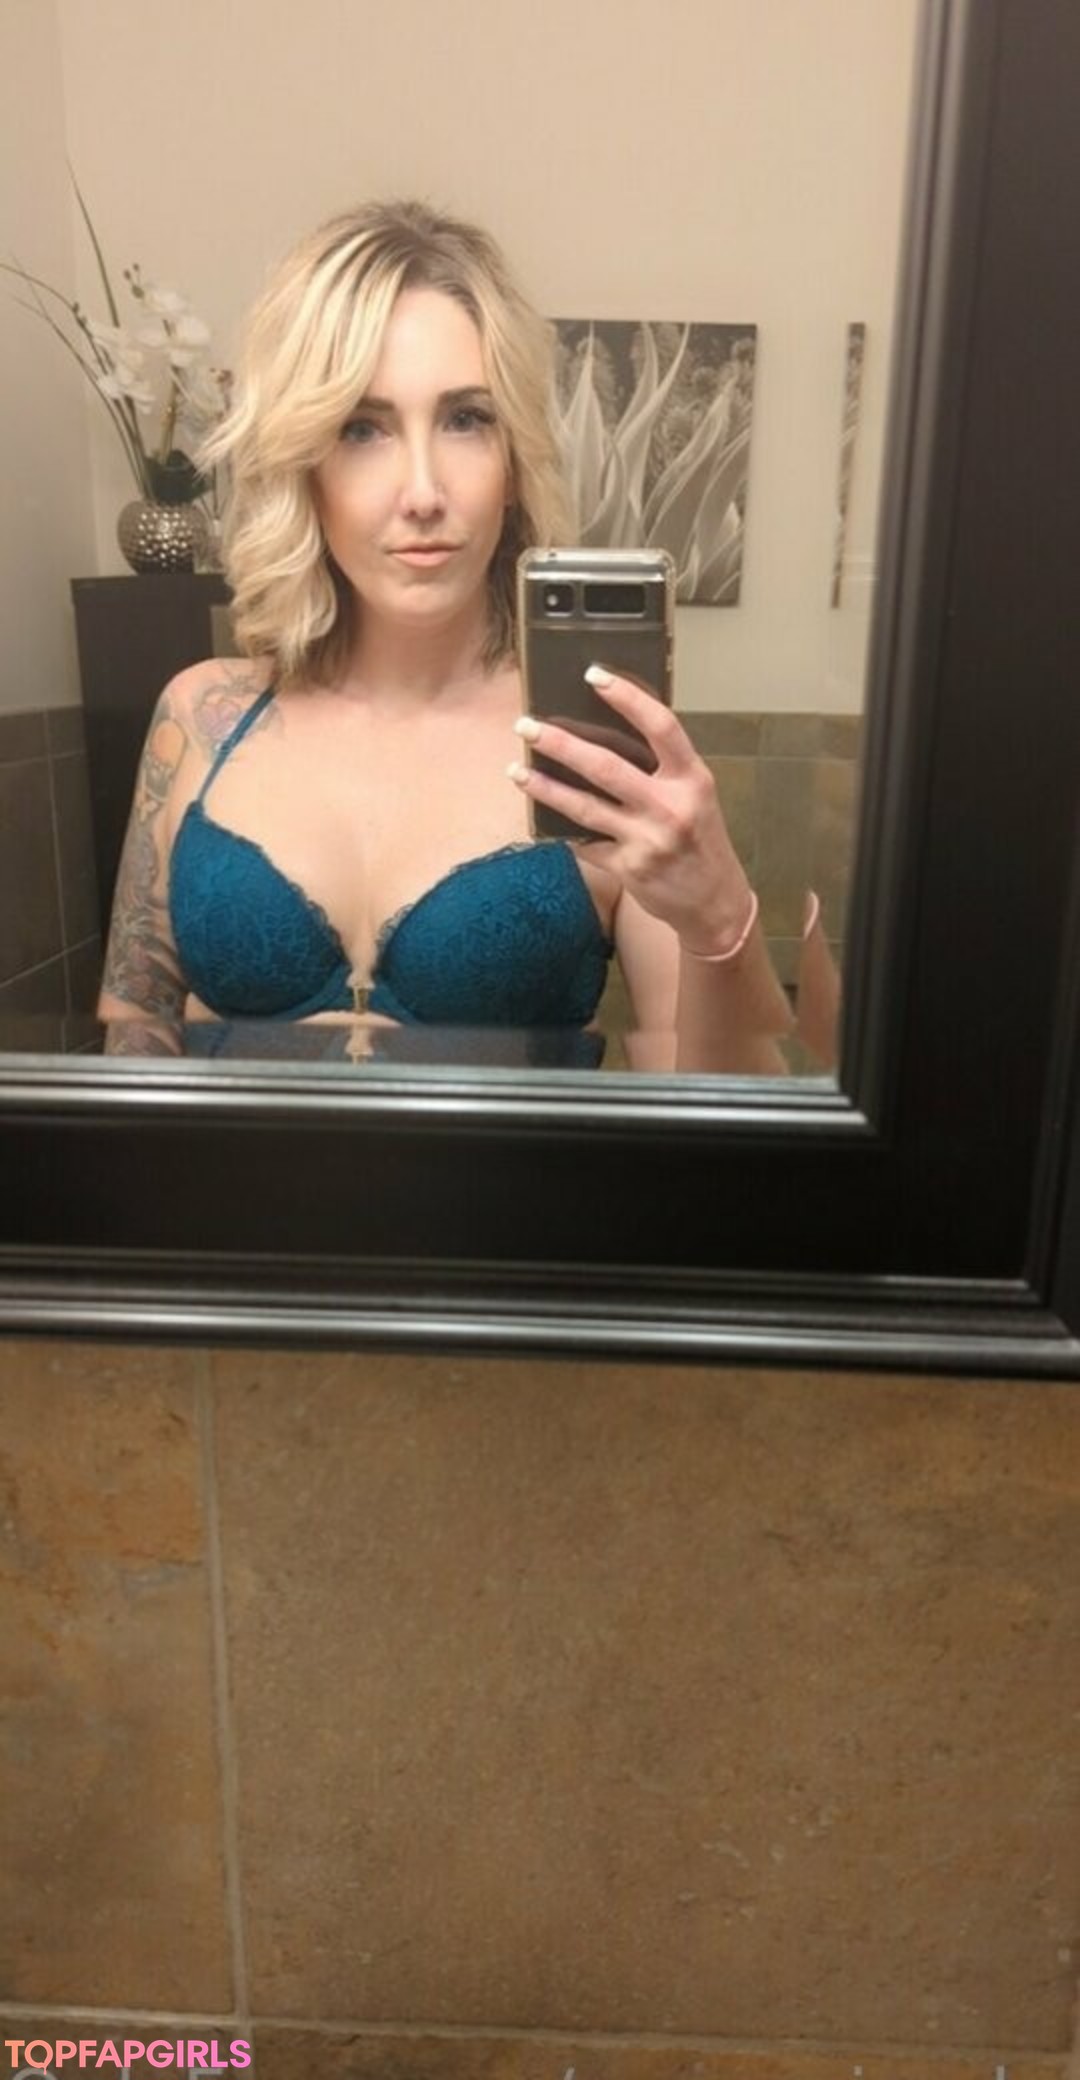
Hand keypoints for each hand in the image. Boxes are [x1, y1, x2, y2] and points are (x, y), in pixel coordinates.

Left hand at [509, 666, 753, 954]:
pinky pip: (584, 843)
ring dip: (544, 787)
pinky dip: (560, 831)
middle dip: (560, 743)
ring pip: (584, 806)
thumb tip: (610, 733)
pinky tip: (538, 818)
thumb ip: (664, 768)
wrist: (715, 903)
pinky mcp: (628, 869)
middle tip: (526, 725)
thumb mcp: (696, 796)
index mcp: (691, 779)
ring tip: (515, 770)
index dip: (627, 697)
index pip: (660, 726)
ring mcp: (647, 840)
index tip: (594, 675)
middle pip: (606, 766)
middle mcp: (670, 807)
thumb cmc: (701, 840)